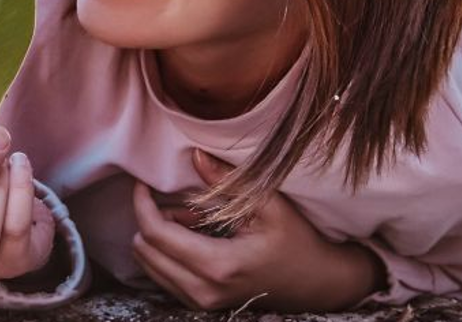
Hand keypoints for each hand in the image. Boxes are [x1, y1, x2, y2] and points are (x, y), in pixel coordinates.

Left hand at [131, 149, 385, 311]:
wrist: (319, 283)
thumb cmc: (298, 242)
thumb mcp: (270, 206)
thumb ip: (229, 182)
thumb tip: (196, 156)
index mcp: (218, 265)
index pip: (156, 235)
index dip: (142, 205)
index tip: (142, 184)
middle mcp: (203, 290)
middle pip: (145, 252)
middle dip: (148, 220)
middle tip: (169, 198)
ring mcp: (201, 302)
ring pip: (149, 266)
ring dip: (156, 238)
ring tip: (185, 217)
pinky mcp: (202, 305)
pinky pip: (163, 277)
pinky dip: (165, 253)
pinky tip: (190, 236)